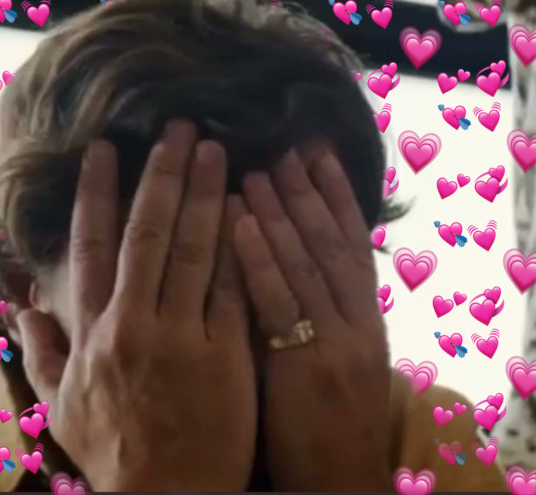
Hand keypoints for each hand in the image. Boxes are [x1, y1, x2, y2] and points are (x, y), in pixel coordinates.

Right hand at [17, 121, 256, 490]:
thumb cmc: (116, 450)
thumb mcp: (63, 404)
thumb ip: (41, 353)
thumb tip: (20, 309)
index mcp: (93, 332)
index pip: (91, 246)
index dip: (98, 194)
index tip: (107, 150)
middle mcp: (133, 324)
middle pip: (147, 234)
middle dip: (161, 175)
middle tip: (178, 128)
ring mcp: (181, 336)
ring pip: (193, 250)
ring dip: (204, 194)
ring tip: (216, 151)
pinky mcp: (225, 352)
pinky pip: (232, 287)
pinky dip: (239, 244)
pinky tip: (249, 208)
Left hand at [233, 148, 390, 490]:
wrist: (341, 480)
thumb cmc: (333, 420)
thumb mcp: (340, 357)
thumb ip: (319, 309)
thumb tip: (289, 256)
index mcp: (366, 318)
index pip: (352, 243)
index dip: (337, 195)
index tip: (318, 153)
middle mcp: (356, 322)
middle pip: (331, 244)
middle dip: (310, 191)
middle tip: (287, 145)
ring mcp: (333, 343)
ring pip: (306, 264)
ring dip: (282, 212)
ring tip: (257, 169)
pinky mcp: (303, 367)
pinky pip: (278, 304)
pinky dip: (261, 258)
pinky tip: (241, 220)